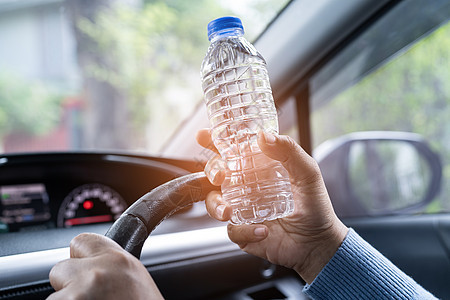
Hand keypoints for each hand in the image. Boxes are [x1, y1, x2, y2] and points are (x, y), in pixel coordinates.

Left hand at [48, 233, 162, 299]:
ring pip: (55, 299)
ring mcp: (76, 298)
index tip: (82, 268)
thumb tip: (92, 265)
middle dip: (69, 286)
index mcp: (118, 261)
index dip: (80, 258)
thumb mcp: (136, 283)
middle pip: (60, 270)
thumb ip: (113, 269)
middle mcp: (95, 275)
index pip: (81, 241)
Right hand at [196, 129, 347, 283]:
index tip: (203, 135)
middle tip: (220, 176)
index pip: (232, 151)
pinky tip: (263, 230)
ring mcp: (242, 209)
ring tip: (229, 212)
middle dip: (211, 172)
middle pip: (215, 173)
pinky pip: (232, 230)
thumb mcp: (308, 174)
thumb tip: (263, 136)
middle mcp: (245, 187)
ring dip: (216, 206)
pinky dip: (245, 230)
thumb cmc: (314, 205)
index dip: (214, 141)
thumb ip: (289, 151)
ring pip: (214, 203)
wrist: (318, 243)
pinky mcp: (243, 231)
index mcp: (258, 168)